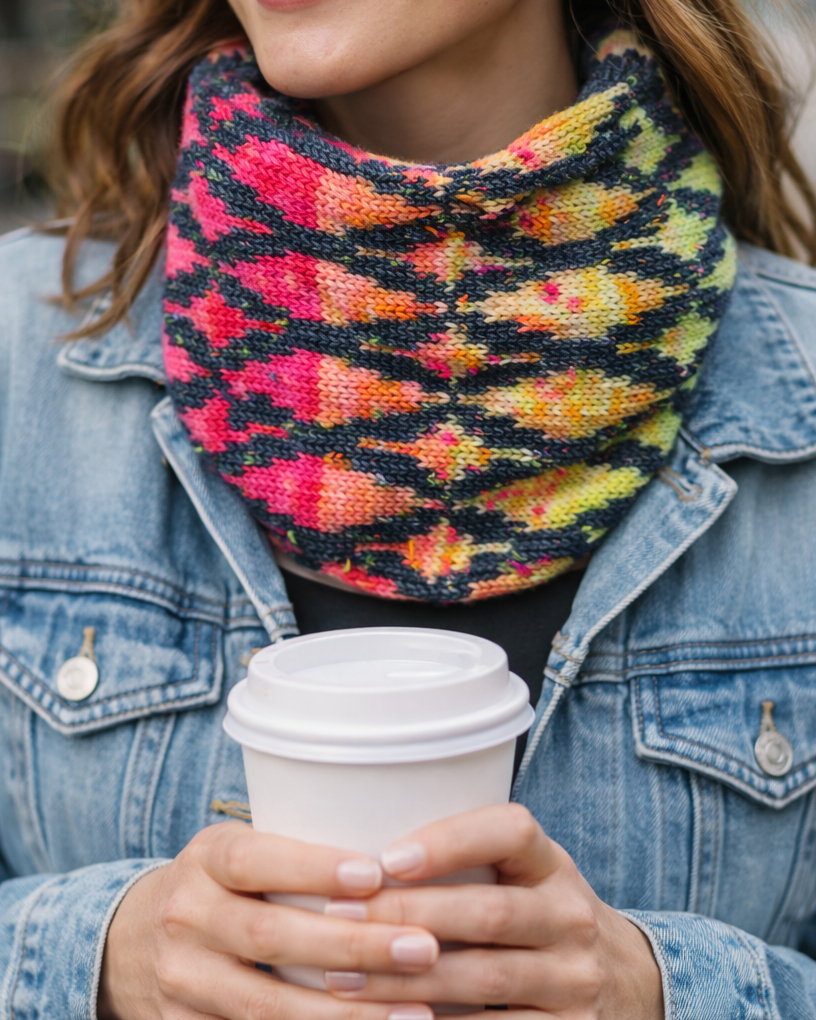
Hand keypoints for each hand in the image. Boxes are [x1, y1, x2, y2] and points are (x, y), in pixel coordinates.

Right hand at [97, 821, 440, 1019]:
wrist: (130, 940)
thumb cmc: (220, 884)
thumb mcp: (240, 850)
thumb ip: (295, 854)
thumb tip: (400, 858)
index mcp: (206, 860)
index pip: (256, 860)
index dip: (314, 868)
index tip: (375, 875)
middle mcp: (185, 916)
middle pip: (270, 936)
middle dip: (353, 946)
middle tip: (423, 948)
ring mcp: (181, 981)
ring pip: (264, 1005)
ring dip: (345, 1016)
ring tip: (415, 1013)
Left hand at [322, 805, 663, 1018]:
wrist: (629, 984)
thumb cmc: (540, 918)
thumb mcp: (525, 877)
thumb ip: (470, 863)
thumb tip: (362, 856)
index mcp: (552, 864)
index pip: (511, 831)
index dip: (450, 842)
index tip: (388, 858)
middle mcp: (571, 915)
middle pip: (489, 911)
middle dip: (407, 916)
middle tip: (341, 917)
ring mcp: (576, 979)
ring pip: (485, 979)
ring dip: (407, 982)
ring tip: (345, 979)